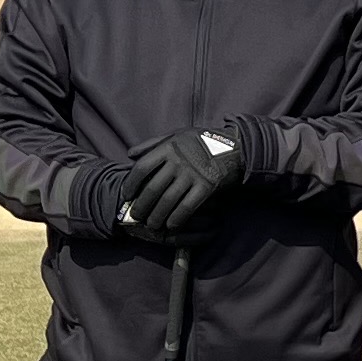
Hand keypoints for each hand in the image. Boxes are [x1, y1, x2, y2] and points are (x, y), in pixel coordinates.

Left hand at [120, 127, 244, 236]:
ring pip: (168, 200)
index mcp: (169, 147)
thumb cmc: (202, 141)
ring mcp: (193, 174)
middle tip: (135, 217)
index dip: (131, 184)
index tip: (126, 196)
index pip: (142, 168)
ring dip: (157, 216)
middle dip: (141, 206)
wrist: (235, 147)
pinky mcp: (207, 186)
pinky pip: (187, 207)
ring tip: (152, 225)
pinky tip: (171, 225)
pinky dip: (177, 219)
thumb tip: (130, 154)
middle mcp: (179, 160)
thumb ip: (152, 143)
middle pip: (152, 188)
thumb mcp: (177, 135)